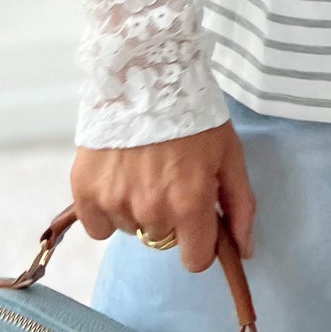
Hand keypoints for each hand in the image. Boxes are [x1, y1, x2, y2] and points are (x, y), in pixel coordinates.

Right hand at [70, 119, 256, 274]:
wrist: (144, 71)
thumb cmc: (193, 112)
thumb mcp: (229, 154)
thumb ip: (240, 206)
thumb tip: (244, 251)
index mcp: (190, 204)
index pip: (195, 260)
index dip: (200, 241)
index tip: (197, 218)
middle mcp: (151, 210)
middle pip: (163, 240)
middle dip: (170, 217)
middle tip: (169, 178)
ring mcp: (115, 201)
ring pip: (131, 229)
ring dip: (138, 210)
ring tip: (142, 169)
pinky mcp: (85, 190)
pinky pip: (98, 226)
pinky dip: (106, 209)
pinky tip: (117, 178)